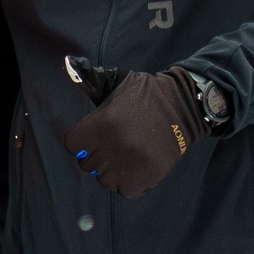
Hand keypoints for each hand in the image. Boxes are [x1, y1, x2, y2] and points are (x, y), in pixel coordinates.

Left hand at [63, 67, 207, 197]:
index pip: (72, 144)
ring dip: (112, 170)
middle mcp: (114, 145)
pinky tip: (136, 167)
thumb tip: (69, 63)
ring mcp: (131, 164)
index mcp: (103, 123)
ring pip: (104, 179)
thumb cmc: (146, 95)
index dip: (80, 140)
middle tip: (114, 142)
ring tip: (126, 154)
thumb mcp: (117, 83)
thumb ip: (90, 80)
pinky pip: (125, 190)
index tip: (91, 135)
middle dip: (96, 154)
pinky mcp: (148, 177)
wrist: (184, 108)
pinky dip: (129, 183)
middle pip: (87, 163)